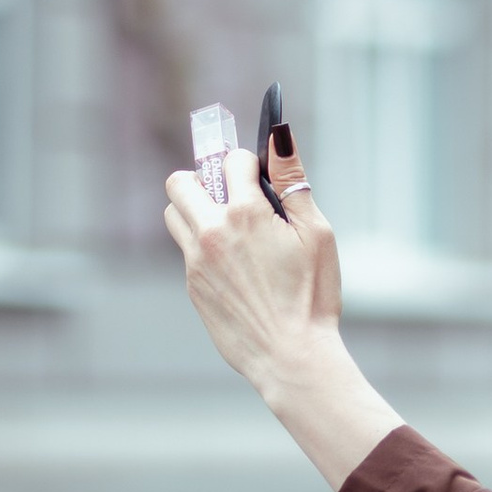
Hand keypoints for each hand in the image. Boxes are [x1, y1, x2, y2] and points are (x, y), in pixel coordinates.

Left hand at [164, 118, 400, 488]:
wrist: (291, 355)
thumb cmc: (313, 296)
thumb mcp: (317, 234)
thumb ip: (294, 181)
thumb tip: (280, 136)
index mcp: (245, 214)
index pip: (231, 161)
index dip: (248, 162)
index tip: (260, 175)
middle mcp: (211, 233)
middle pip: (179, 182)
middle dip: (202, 178)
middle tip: (229, 193)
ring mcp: (196, 261)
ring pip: (174, 214)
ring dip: (195, 209)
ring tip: (228, 226)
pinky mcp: (192, 286)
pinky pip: (186, 250)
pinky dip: (203, 245)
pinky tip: (236, 266)